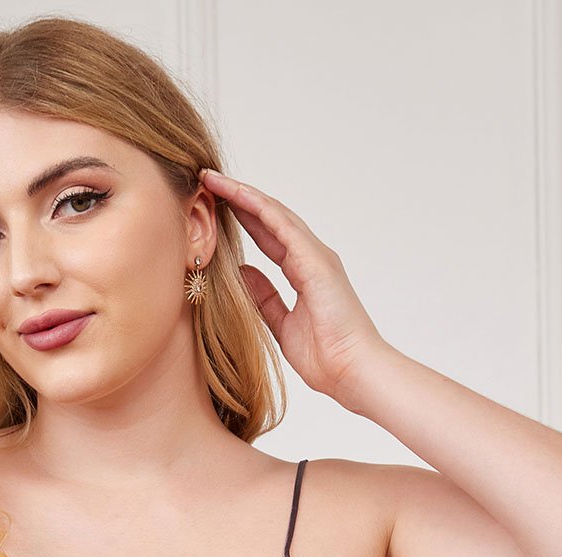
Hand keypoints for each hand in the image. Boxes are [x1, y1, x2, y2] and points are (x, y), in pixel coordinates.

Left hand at [200, 167, 386, 405]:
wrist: (352, 371)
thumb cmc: (327, 356)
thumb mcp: (283, 324)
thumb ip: (265, 297)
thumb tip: (243, 274)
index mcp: (305, 272)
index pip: (268, 235)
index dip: (243, 218)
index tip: (215, 205)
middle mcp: (311, 257)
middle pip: (270, 217)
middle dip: (240, 198)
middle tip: (209, 181)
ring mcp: (316, 257)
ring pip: (275, 214)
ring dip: (245, 195)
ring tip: (216, 180)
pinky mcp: (317, 263)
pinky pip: (284, 228)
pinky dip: (261, 209)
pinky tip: (239, 195)